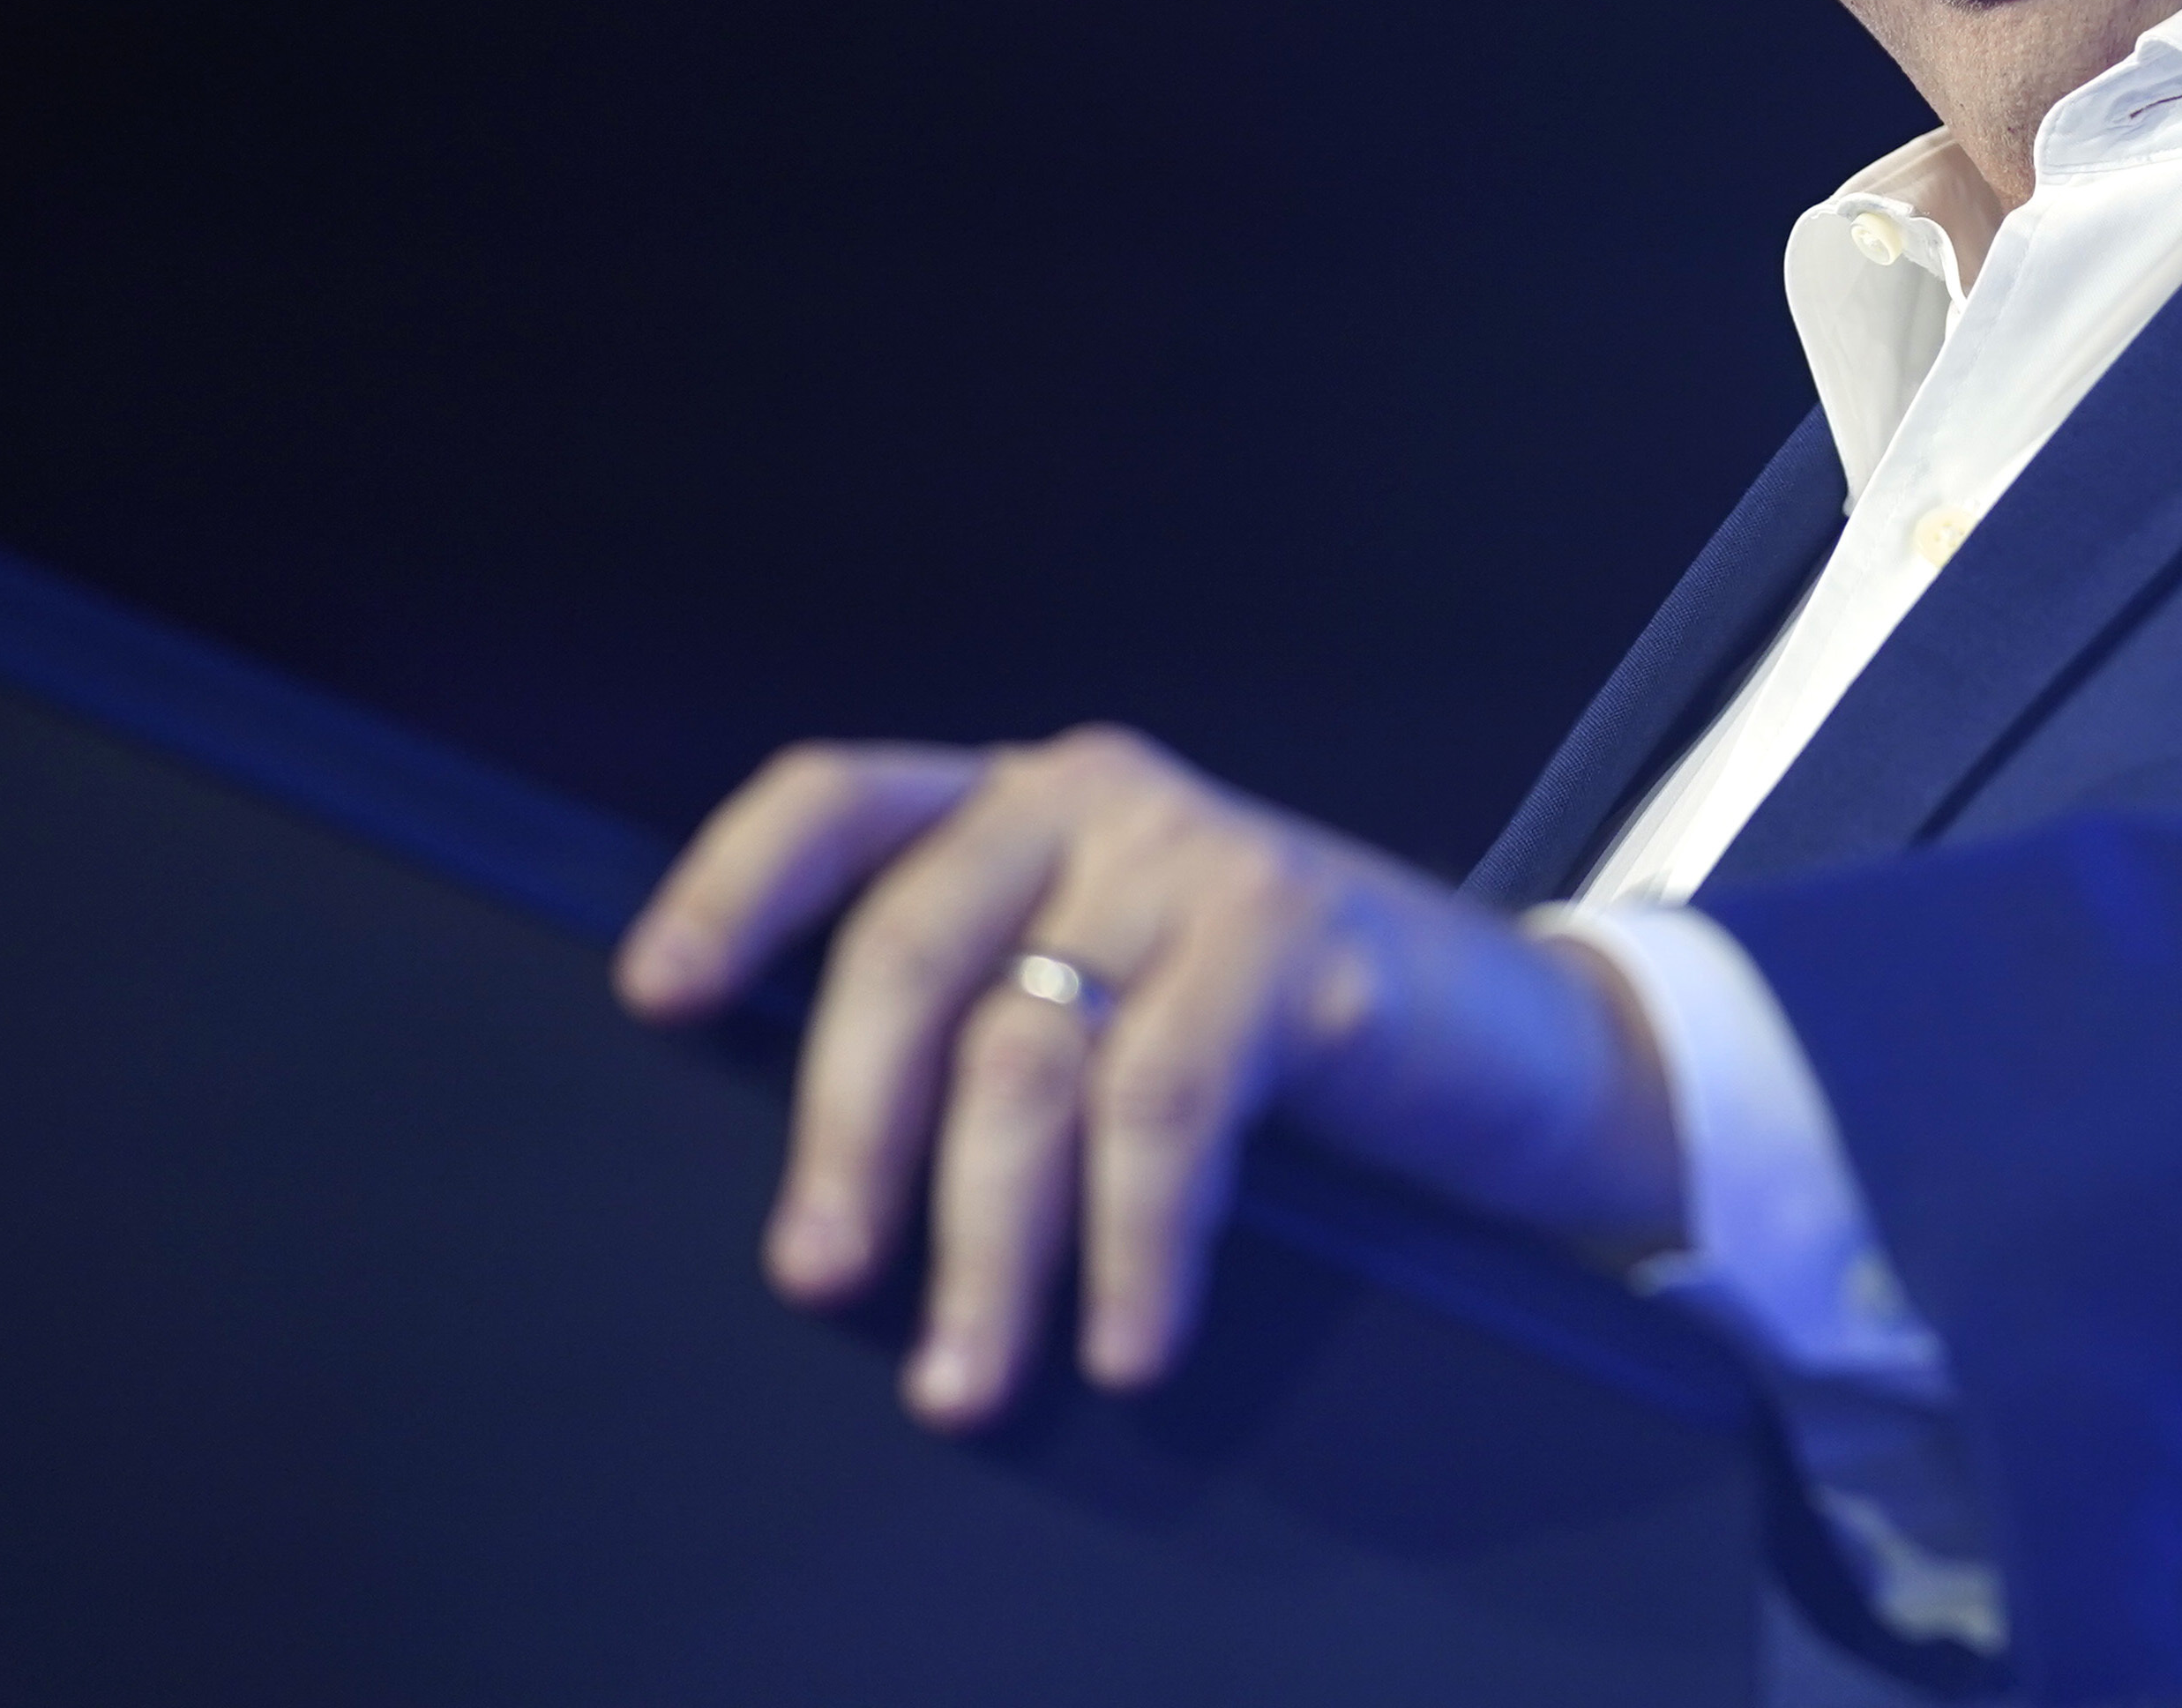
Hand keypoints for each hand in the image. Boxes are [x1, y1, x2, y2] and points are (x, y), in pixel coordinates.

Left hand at [610, 725, 1681, 1429]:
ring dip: (988, 1240)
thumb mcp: (1112, 993)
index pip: (838, 800)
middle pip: (910, 949)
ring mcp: (1204, 858)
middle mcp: (1096, 801)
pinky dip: (1134, 1239)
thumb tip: (817, 1192)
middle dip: (847, 1130)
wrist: (1524, 1051)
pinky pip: (1170, 1105)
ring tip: (965, 1380)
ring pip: (1031, 1052)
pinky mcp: (1303, 940)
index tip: (657, 999)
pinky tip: (1126, 1338)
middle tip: (817, 1276)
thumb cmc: (1280, 1047)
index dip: (733, 887)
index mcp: (1021, 802)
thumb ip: (988, 1022)